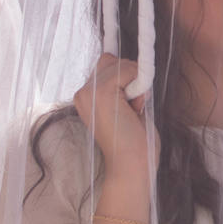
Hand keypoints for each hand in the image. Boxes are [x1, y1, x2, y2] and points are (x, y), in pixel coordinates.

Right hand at [74, 55, 150, 179]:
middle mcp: (82, 93)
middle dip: (130, 76)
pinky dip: (140, 82)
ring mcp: (89, 92)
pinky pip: (129, 69)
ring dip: (136, 81)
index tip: (128, 100)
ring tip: (133, 109)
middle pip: (111, 60)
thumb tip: (130, 63)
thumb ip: (121, 85)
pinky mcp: (102, 93)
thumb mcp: (124, 106)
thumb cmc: (134, 139)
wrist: (131, 163)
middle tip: (132, 107)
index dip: (123, 75)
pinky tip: (136, 106)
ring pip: (121, 63)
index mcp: (85, 97)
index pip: (105, 65)